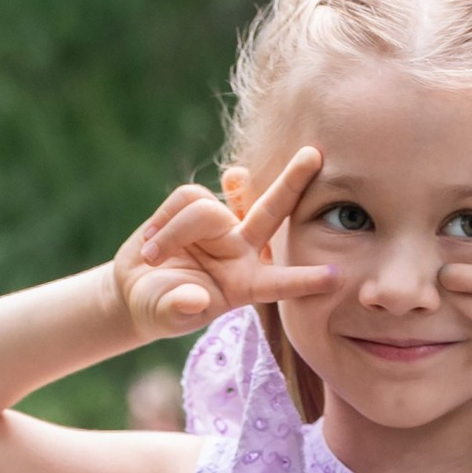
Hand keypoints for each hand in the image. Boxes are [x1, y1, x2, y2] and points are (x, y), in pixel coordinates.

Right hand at [110, 151, 334, 342]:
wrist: (135, 287)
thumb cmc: (159, 309)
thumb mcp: (164, 317)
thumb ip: (180, 309)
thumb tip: (195, 298)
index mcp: (245, 285)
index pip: (280, 282)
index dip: (305, 280)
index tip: (336, 277)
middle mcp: (240, 251)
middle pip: (272, 212)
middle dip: (292, 183)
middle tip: (314, 155)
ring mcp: (220, 226)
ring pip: (207, 209)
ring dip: (174, 233)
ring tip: (152, 257)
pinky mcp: (195, 206)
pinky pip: (184, 199)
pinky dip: (163, 220)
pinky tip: (151, 240)